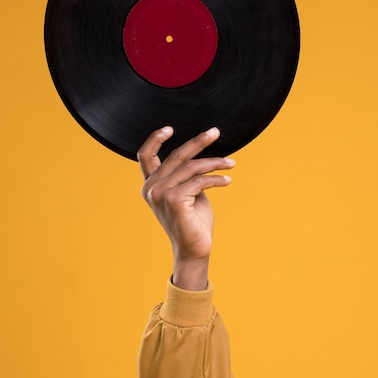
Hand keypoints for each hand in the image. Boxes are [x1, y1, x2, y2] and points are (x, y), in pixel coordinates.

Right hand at [138, 126, 234, 289]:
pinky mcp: (174, 199)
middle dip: (198, 141)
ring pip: (192, 167)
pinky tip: (227, 181)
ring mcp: (160, 194)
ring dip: (215, 163)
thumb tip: (200, 151)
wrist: (194, 249)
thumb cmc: (193, 220)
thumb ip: (186, 174)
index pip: (145, 156)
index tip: (170, 128)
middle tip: (215, 132)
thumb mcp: (187, 191)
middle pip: (176, 155)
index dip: (155, 139)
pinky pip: (199, 181)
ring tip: (231, 164)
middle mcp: (151, 188)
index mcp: (150, 185)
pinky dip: (216, 179)